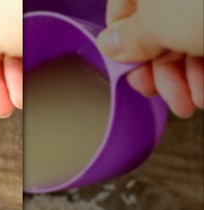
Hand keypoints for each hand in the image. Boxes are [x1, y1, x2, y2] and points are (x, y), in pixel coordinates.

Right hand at [96, 0, 203, 117]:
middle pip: (154, 33)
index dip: (120, 45)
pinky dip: (201, 75)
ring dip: (180, 82)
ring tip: (186, 104)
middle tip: (155, 93)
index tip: (125, 71)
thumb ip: (129, 37)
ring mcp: (199, 7)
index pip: (121, 12)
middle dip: (155, 73)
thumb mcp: (156, 24)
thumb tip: (109, 45)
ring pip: (182, 45)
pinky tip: (202, 94)